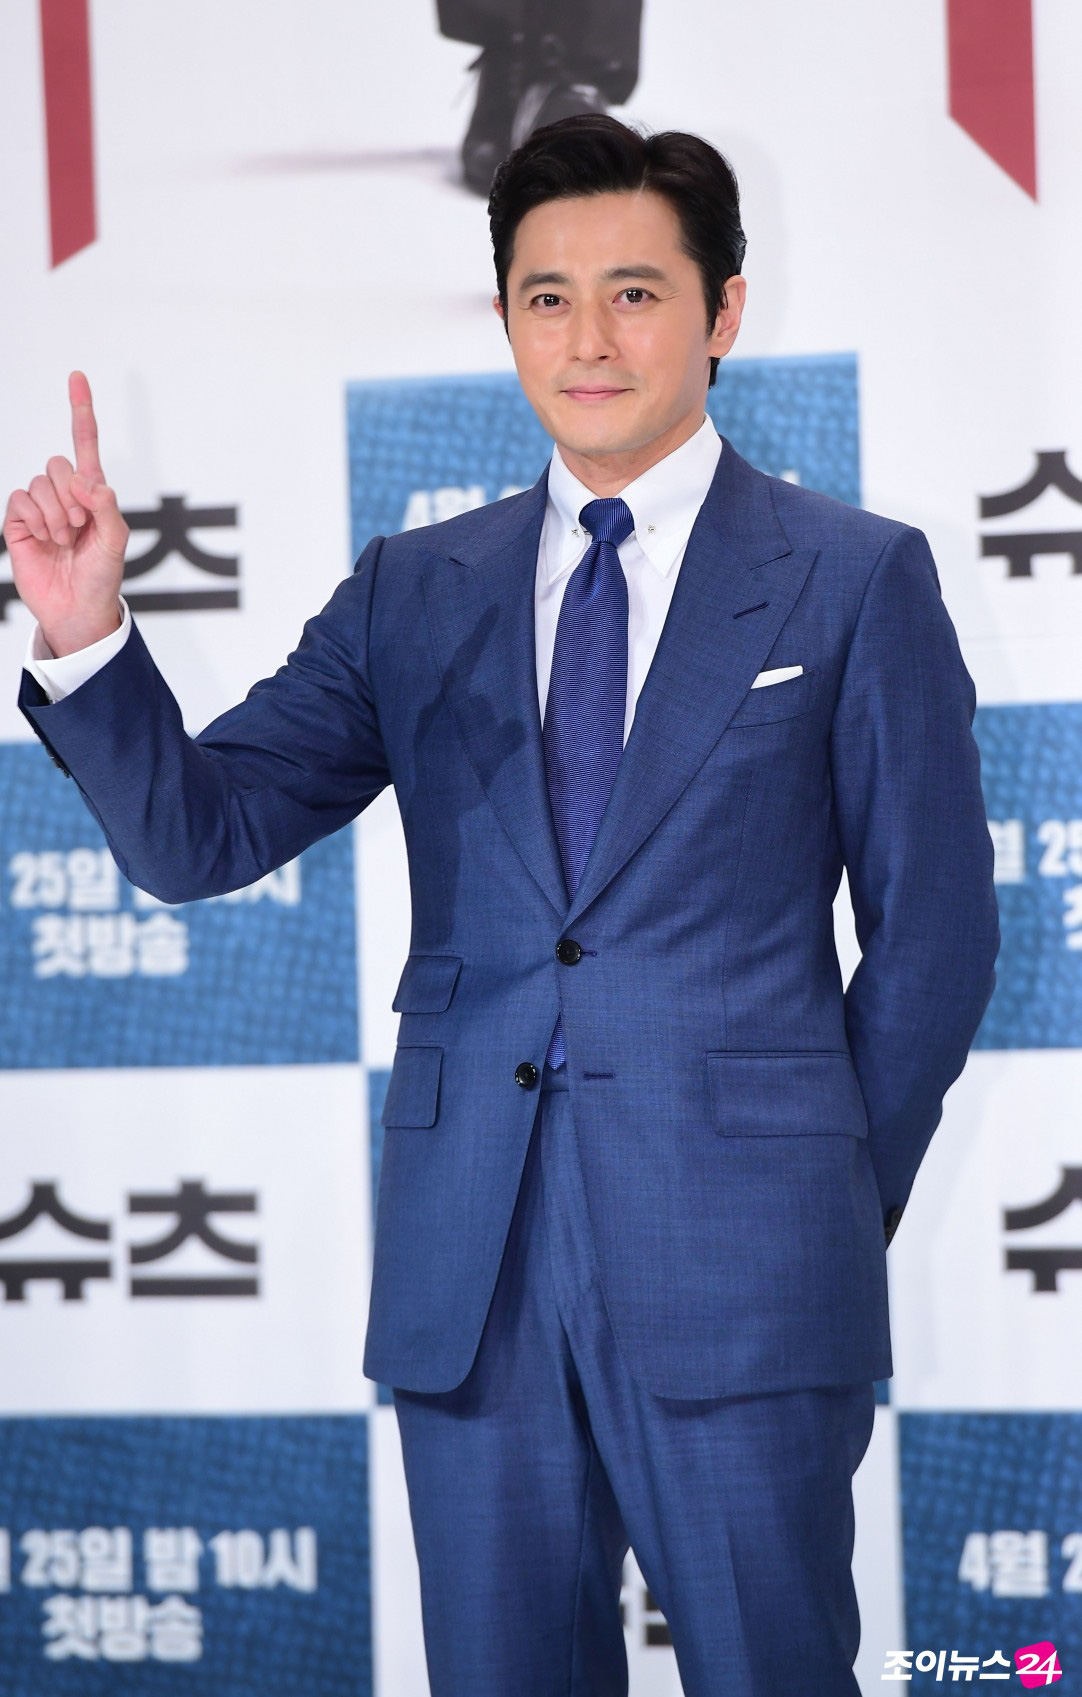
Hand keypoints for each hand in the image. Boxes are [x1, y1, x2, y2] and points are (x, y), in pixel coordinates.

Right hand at [3, 370, 129, 656]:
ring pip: (40, 483)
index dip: (80, 411)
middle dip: (72, 496)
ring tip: (64, 540)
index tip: (77, 377)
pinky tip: (44, 539)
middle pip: (59, 464)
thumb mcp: (116, 543)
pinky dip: (35, 519)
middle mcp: (65, 494)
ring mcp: (40, 507)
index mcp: (92, 493)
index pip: (85, 444)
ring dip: (56, 514)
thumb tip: (89, 481)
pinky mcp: (18, 522)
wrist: (77, 609)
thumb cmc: (102, 577)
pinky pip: (20, 500)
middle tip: (80, 527)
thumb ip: (107, 507)